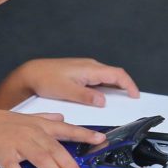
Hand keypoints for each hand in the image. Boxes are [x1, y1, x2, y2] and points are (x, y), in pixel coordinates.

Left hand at [0, 58, 139, 108]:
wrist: (31, 73)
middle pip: (115, 75)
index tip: (135, 96)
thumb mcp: (67, 91)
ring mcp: (85, 69)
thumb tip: (103, 101)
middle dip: (125, 87)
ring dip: (115, 88)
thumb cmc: (46, 79)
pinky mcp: (80, 73)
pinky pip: (98, 79)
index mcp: (90, 69)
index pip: (117, 74)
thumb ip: (86, 96)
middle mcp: (90, 66)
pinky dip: (105, 88)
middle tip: (131, 100)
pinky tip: (102, 97)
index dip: (129, 85)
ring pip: (107, 77)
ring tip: (119, 101)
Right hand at [0, 110, 104, 167]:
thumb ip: (44, 118)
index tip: (100, 139)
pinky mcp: (2, 154)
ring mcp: (16, 143)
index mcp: (37, 125)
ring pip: (40, 158)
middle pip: (55, 149)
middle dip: (70, 164)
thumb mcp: (23, 117)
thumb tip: (60, 117)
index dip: (84, 134)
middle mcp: (30, 133)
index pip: (66, 129)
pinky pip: (14, 167)